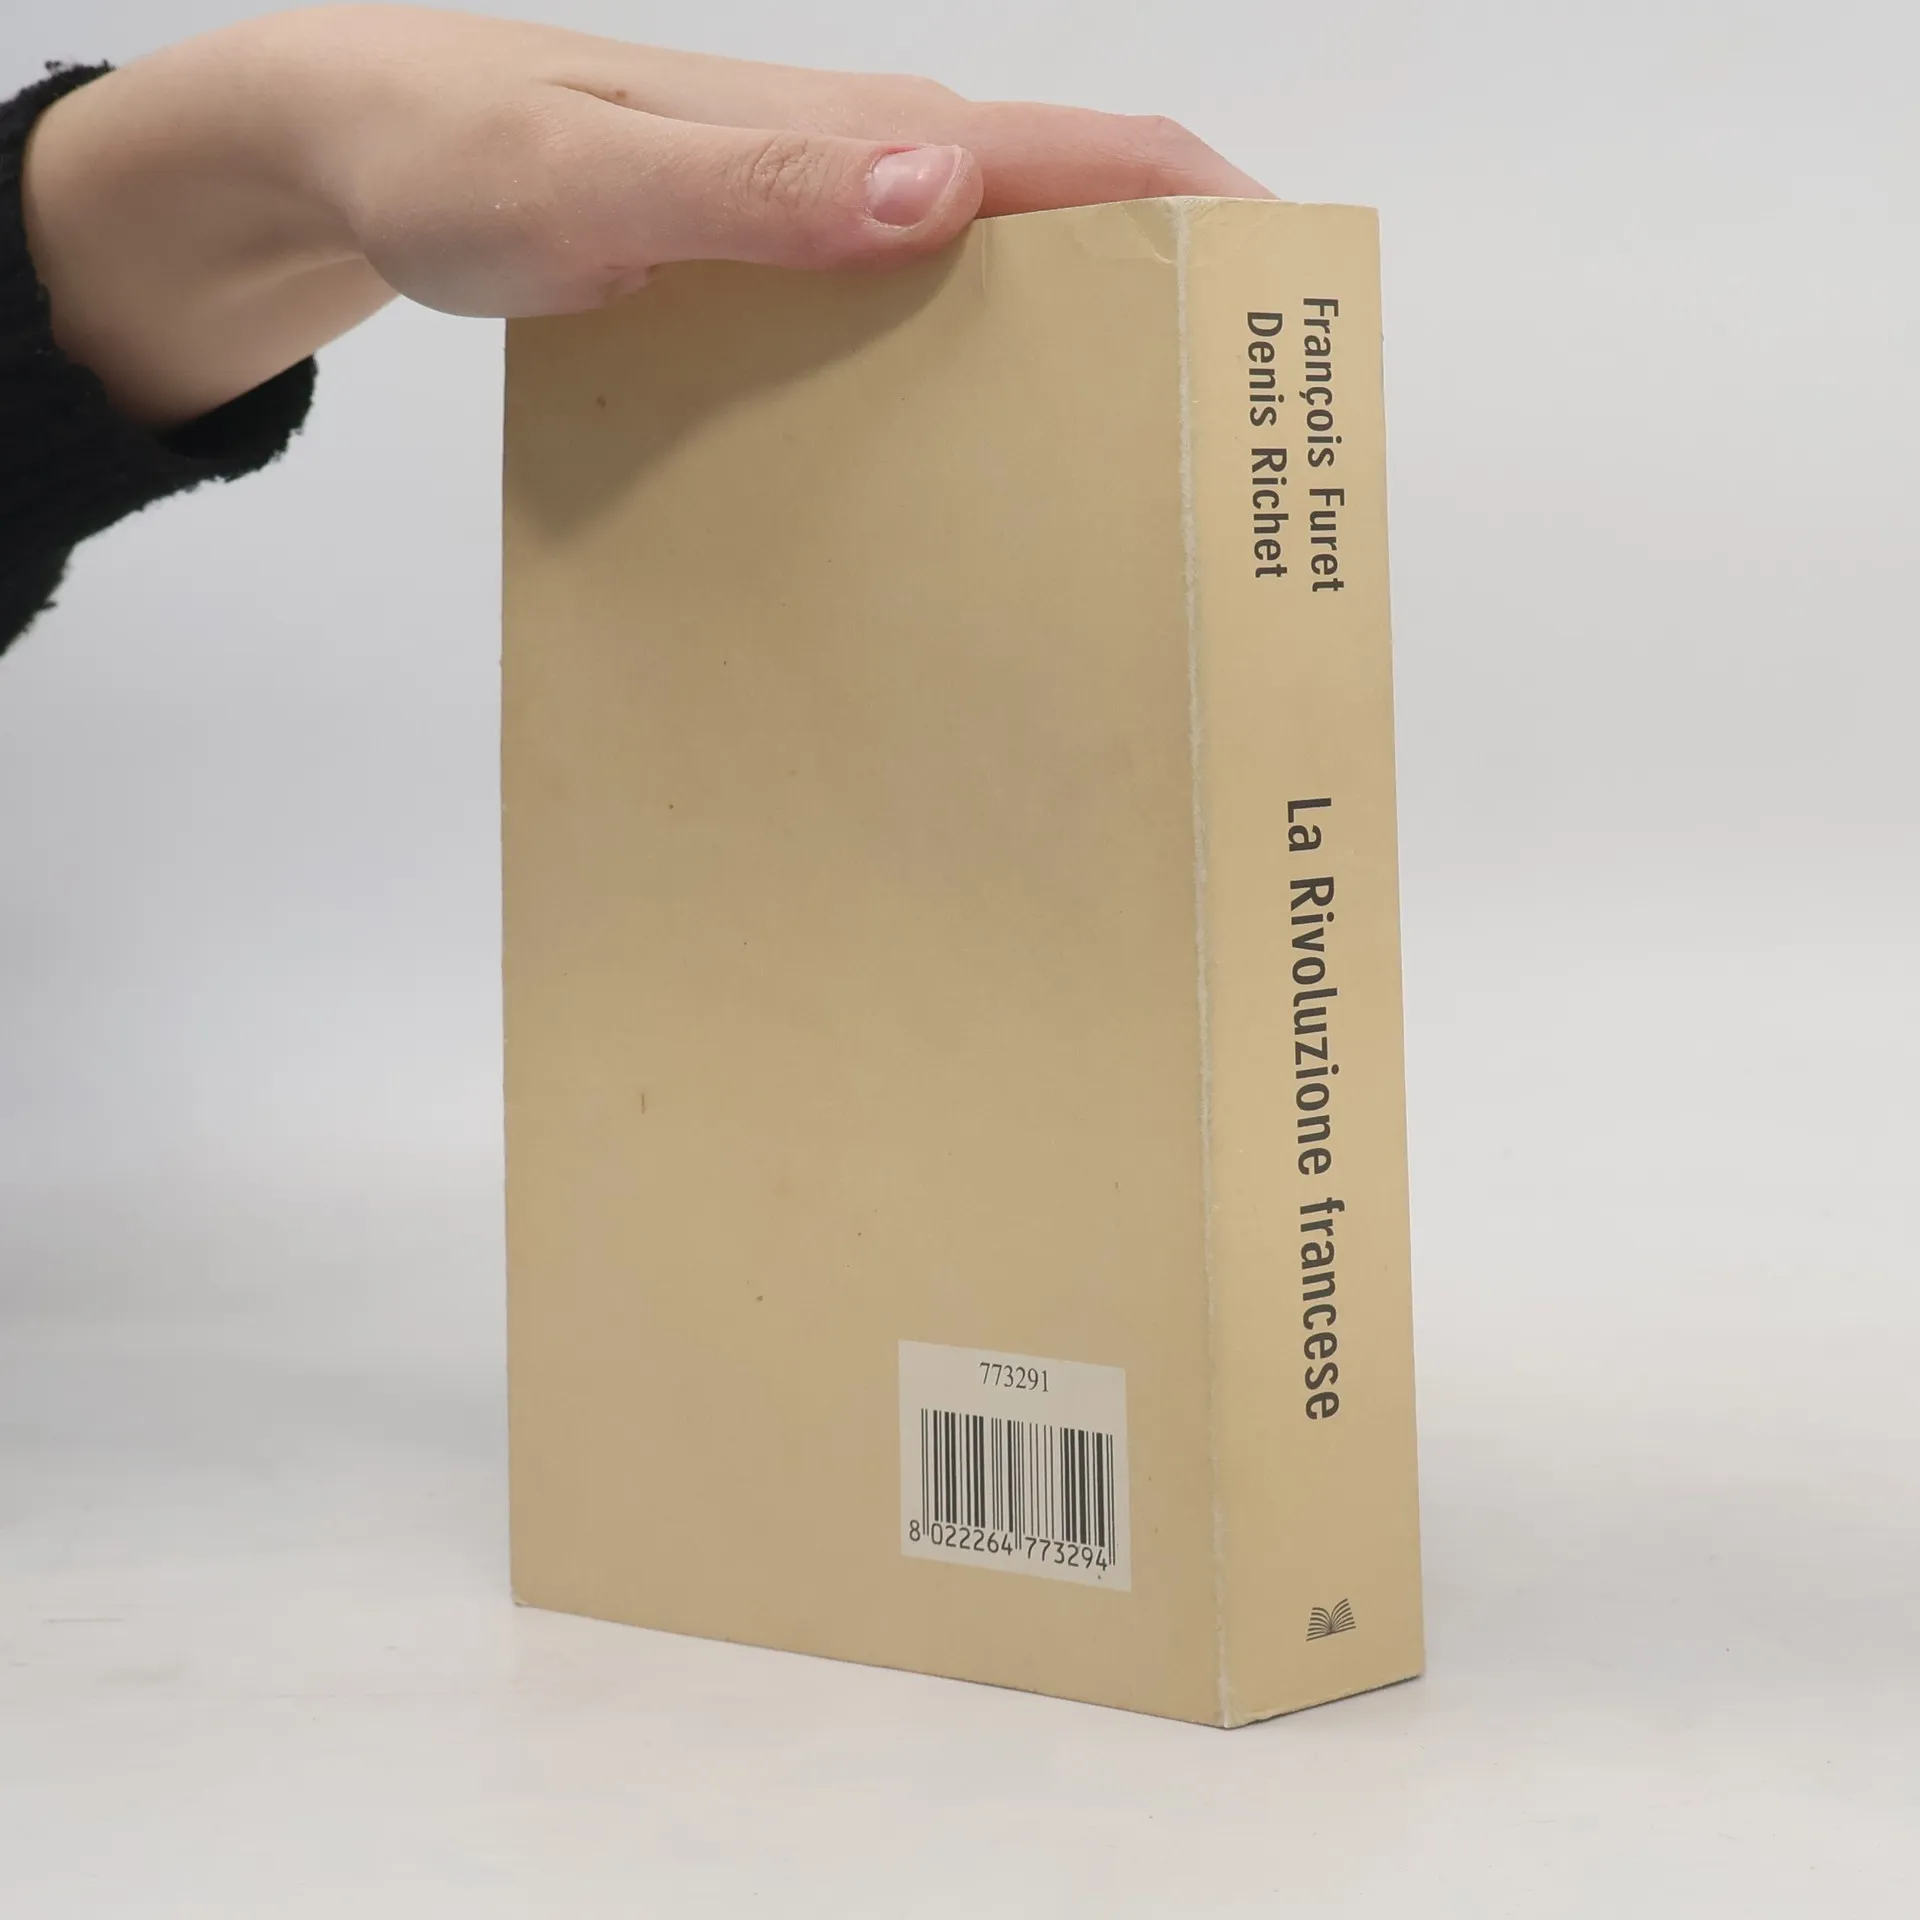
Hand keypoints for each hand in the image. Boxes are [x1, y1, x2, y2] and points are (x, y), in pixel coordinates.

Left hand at [21, 4, 1268, 426]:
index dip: (1218, 221)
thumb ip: (760, 184)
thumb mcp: (591, 180)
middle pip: (1079, 238)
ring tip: (1130, 508)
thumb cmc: (456, 150)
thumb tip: (942, 190)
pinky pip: (916, 338)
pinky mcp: (788, 288)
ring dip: (1084, 378)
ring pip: (1003, 297)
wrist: (360, 161)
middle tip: (1234, 466)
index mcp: (867, 131)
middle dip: (1178, 324)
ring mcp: (833, 236)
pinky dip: (975, 396)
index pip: (1093, 156)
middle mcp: (875, 179)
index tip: (1303, 317)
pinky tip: (968, 489)